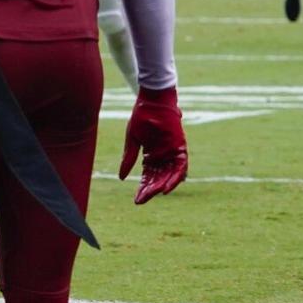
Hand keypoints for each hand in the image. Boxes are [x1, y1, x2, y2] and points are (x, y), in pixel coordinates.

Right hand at [118, 85, 188, 204]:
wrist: (152, 102)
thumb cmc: (141, 117)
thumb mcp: (132, 140)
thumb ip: (128, 158)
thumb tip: (121, 178)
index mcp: (150, 156)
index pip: (148, 177)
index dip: (143, 189)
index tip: (136, 200)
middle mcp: (162, 157)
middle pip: (158, 179)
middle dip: (151, 190)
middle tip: (141, 200)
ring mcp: (172, 153)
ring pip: (170, 175)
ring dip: (164, 186)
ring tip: (155, 196)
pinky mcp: (180, 148)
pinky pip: (181, 166)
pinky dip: (176, 177)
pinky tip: (168, 187)